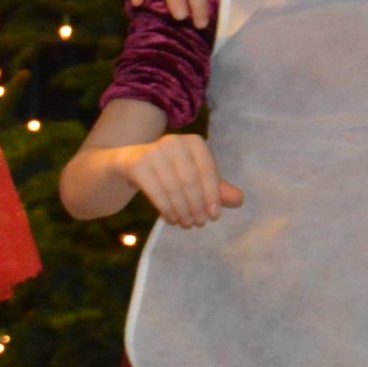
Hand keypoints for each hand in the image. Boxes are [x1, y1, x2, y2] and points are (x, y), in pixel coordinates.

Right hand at [116, 136, 242, 227]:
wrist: (128, 163)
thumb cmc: (169, 170)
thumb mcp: (194, 176)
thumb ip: (216, 188)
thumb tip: (239, 200)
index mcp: (193, 142)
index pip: (208, 170)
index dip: (213, 195)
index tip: (215, 216)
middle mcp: (174, 142)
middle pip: (190, 181)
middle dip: (197, 206)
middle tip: (199, 224)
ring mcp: (153, 152)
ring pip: (173, 188)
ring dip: (182, 211)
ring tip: (187, 224)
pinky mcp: (137, 164)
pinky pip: (156, 192)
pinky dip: (166, 209)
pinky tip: (171, 219)